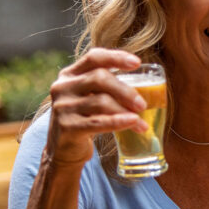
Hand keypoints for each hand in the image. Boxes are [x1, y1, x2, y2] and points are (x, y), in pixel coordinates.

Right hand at [45, 48, 149, 165]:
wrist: (63, 151)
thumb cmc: (84, 120)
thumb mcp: (90, 98)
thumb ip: (107, 88)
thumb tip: (146, 87)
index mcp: (70, 74)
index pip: (94, 57)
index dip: (116, 57)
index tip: (137, 63)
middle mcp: (63, 87)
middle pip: (99, 78)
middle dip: (125, 91)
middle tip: (142, 104)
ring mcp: (63, 106)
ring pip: (100, 102)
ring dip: (125, 111)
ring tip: (141, 122)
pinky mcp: (67, 126)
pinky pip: (98, 122)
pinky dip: (118, 121)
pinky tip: (132, 122)